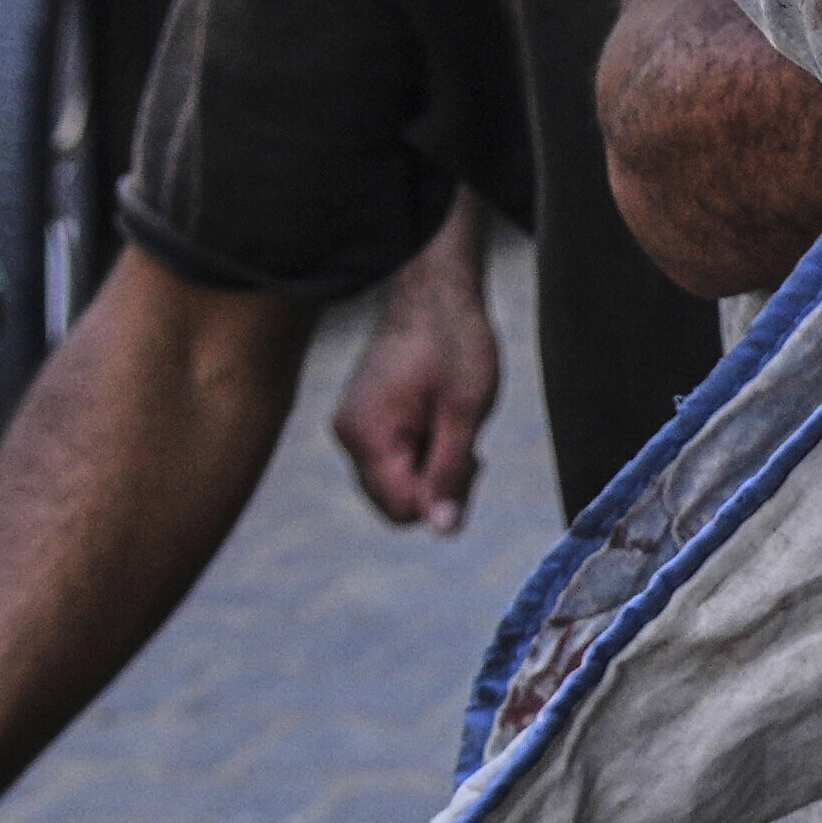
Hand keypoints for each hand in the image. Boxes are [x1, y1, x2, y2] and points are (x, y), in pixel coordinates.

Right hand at [329, 217, 502, 531]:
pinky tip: (443, 419)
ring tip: (456, 425)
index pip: (402, 509)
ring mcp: (355, 427)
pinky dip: (425, 450)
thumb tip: (443, 529)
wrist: (434, 293)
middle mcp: (350, 436)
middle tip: (469, 444)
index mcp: (368, 436)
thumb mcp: (465, 412)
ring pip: (399, 481)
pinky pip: (395, 458)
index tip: (470, 460)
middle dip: (439, 485)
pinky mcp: (366, 419)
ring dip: (435, 466)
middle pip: (397, 501)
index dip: (443, 499)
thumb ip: (451, 473)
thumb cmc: (454, 344)